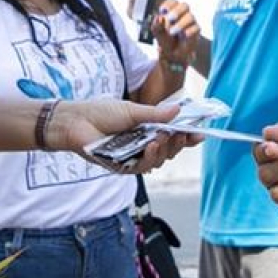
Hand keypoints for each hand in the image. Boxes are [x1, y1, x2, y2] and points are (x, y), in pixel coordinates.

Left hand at [53, 98, 193, 173]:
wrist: (76, 122)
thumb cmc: (101, 113)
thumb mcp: (132, 111)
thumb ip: (155, 114)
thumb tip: (178, 110)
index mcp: (147, 130)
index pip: (173, 136)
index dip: (188, 136)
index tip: (201, 133)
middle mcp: (143, 145)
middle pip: (170, 151)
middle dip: (179, 143)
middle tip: (184, 134)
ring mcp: (133, 157)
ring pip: (159, 161)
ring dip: (165, 150)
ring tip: (163, 137)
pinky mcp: (122, 167)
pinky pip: (142, 168)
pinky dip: (150, 157)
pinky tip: (151, 145)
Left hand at [150, 0, 198, 69]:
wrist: (172, 54)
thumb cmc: (164, 39)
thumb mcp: (157, 32)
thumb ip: (156, 25)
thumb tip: (159, 17)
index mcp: (172, 11)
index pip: (173, 2)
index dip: (169, 4)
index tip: (162, 10)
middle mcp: (183, 14)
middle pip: (184, 6)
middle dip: (177, 11)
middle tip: (169, 19)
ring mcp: (190, 22)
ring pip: (190, 17)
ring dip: (180, 24)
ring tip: (172, 32)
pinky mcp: (196, 31)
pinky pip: (196, 28)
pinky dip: (188, 32)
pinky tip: (183, 36)